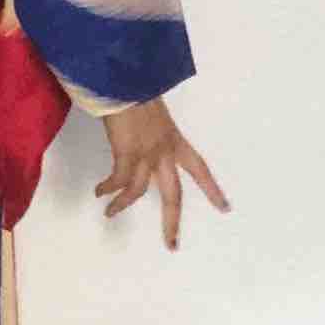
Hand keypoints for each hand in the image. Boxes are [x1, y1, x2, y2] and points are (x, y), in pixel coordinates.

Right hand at [95, 97, 229, 249]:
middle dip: (171, 221)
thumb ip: (151, 124)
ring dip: (122, 204)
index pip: (199, 167)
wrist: (125, 80)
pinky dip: (109, 189)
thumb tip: (140, 128)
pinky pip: (119, 180)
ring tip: (110, 213)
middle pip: (173, 194)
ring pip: (139, 191)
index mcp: (174, 138)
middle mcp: (163, 151)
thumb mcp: (152, 107)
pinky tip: (100, 191)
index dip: (212, 189)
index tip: (225, 208)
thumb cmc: (136, 86)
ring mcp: (145, 154)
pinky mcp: (126, 153)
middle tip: (171, 244)